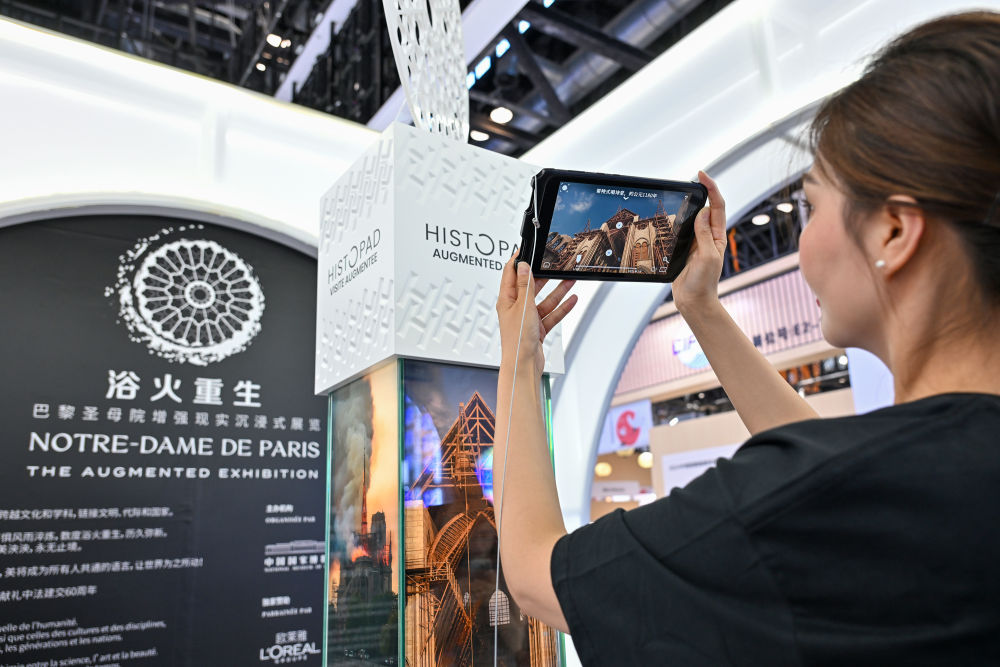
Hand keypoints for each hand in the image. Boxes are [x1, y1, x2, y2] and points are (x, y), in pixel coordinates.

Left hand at [496, 254, 576, 374]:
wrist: (524, 365)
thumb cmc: (517, 340)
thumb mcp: (523, 306)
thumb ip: (526, 286)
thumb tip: (523, 266)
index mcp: (506, 300)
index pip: (510, 274)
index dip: (518, 261)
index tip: (527, 250)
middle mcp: (516, 308)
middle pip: (531, 286)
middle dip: (544, 276)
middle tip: (554, 265)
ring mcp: (527, 319)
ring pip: (544, 300)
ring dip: (557, 291)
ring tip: (570, 280)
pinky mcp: (538, 329)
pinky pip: (551, 314)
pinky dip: (562, 308)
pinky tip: (572, 300)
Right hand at [672, 171, 727, 312]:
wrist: (694, 301)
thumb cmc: (704, 282)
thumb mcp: (707, 256)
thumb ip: (704, 234)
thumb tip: (703, 211)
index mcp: (717, 236)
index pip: (716, 206)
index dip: (711, 188)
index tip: (701, 175)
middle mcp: (707, 236)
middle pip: (705, 207)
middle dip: (699, 191)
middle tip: (688, 181)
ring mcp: (695, 242)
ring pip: (691, 217)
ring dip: (686, 206)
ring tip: (677, 196)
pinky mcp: (684, 248)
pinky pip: (680, 230)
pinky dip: (674, 221)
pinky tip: (666, 218)